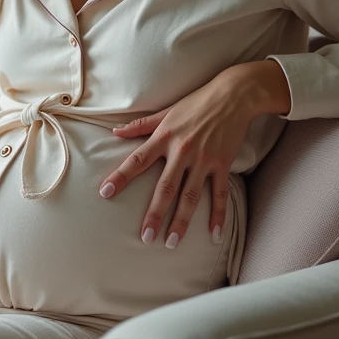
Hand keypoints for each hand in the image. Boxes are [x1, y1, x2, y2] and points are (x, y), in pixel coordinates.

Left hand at [99, 60, 290, 247]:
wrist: (233, 96)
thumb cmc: (196, 102)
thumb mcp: (165, 111)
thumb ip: (140, 125)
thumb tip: (114, 132)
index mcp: (164, 137)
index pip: (137, 160)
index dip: (120, 176)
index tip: (105, 193)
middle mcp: (182, 151)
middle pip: (165, 187)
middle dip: (155, 214)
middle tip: (145, 237)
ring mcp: (204, 160)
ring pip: (191, 196)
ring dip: (182, 221)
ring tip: (172, 243)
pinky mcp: (223, 165)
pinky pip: (219, 194)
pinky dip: (219, 215)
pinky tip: (214, 235)